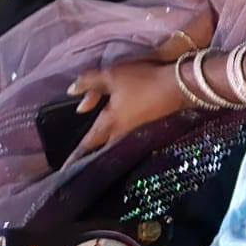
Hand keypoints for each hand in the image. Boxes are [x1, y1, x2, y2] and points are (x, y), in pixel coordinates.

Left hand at [67, 58, 188, 154]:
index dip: (75, 156)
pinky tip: (118, 135)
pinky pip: (127, 138)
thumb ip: (89, 82)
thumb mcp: (112, 76)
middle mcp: (121, 133)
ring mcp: (136, 133)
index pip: (88, 144)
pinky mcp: (148, 129)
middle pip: (101, 147)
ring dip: (104, 147)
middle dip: (89, 153)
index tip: (64, 169)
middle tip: (78, 160)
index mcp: (109, 123)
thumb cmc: (143, 81)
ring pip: (114, 143)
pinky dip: (118, 139)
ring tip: (95, 150)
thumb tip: (71, 91)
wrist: (181, 86)